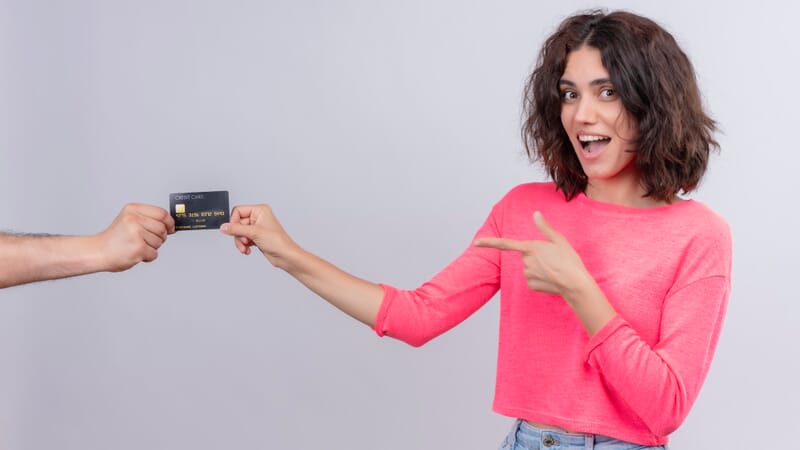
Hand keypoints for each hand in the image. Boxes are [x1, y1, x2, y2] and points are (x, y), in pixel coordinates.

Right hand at [95, 203, 175, 271]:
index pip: (162, 213)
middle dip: (158, 237)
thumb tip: (171, 225)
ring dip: (151, 248)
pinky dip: (147, 257)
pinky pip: (154, 254)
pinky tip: (135, 253)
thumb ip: (148, 219)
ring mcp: (136, 233)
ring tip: (136, 246)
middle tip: (145, 240)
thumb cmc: (115, 238)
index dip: (169, 222)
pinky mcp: (138, 248)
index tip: (171, 228)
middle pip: (162, 229)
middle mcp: (134, 219)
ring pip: (159, 242)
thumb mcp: (129, 219)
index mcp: (133, 209)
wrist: (97, 251)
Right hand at [220, 204, 297, 267]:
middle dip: (238, 235)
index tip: (233, 230)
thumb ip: (236, 229)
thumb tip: (224, 227)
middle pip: (237, 223)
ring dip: (240, 242)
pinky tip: (248, 250)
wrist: (285, 256)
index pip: (238, 211)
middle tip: (244, 241)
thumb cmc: (278, 242)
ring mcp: (257, 228)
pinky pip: (243, 239)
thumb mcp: (254, 233)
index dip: (234, 221)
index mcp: (260, 210)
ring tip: (245, 247)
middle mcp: (258, 217)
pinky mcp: (256, 237)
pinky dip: (243, 245)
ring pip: (239, 232)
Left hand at [473, 211, 589, 297]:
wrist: (575, 284)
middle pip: (526, 256)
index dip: (489, 243)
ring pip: (529, 268)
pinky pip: (532, 279)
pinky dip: (540, 279)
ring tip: (554, 269)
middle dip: (536, 256)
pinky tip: (551, 279)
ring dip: (539, 268)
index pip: (505, 244)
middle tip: (553, 259)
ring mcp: (527, 274)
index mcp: (531, 247)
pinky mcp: (530, 285)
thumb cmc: (569, 260)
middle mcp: (526, 261)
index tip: (476, 243)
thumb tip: (535, 214)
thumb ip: (544, 227)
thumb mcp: (559, 240)